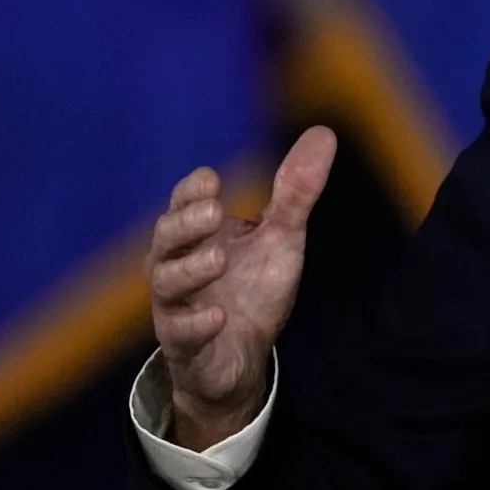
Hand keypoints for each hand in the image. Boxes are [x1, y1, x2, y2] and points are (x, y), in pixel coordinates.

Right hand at [144, 127, 336, 450]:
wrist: (242, 356)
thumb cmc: (253, 289)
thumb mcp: (282, 238)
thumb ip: (297, 191)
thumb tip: (324, 133)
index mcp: (197, 236)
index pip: (183, 205)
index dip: (191, 192)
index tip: (212, 179)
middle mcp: (177, 266)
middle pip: (165, 238)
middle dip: (185, 223)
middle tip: (214, 211)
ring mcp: (176, 306)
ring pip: (165, 284)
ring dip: (189, 269)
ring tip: (219, 258)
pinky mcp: (184, 345)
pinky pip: (180, 334)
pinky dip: (196, 324)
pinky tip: (218, 317)